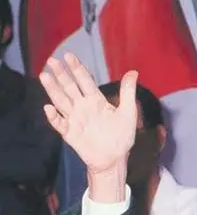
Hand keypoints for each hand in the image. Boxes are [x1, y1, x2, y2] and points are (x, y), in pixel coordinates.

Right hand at [39, 53, 137, 177]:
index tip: (68, 55)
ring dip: (52, 90)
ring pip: (61, 101)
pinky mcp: (70, 134)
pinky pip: (60, 124)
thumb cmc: (122, 135)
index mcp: (96, 100)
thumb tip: (133, 72)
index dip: (77, 68)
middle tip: (52, 60)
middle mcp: (83, 107)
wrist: (115, 158)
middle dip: (61, 74)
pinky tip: (48, 108)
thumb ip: (127, 92)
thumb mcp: (128, 112)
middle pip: (69, 87)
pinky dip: (54, 117)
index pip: (84, 80)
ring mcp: (75, 119)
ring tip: (44, 76)